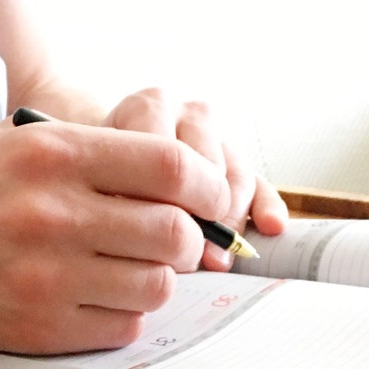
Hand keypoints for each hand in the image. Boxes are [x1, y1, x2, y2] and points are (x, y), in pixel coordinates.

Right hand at [0, 119, 232, 353]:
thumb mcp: (17, 144)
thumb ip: (93, 153)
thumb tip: (177, 176)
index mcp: (52, 154)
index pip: (169, 167)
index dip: (207, 186)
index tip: (210, 198)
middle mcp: (51, 213)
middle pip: (173, 233)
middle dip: (187, 240)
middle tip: (173, 241)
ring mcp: (45, 276)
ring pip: (156, 286)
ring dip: (156, 280)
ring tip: (130, 270)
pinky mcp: (37, 326)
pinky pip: (122, 327)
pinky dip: (123, 315)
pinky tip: (98, 299)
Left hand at [101, 88, 288, 271]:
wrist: (106, 163)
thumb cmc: (99, 181)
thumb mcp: (98, 188)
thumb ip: (122, 207)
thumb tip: (165, 249)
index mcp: (145, 109)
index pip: (168, 159)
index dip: (166, 209)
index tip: (154, 246)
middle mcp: (185, 112)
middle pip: (207, 170)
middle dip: (200, 221)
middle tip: (188, 258)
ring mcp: (217, 135)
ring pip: (236, 179)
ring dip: (229, 223)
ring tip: (213, 259)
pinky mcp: (237, 160)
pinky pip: (259, 184)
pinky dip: (266, 208)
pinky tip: (270, 228)